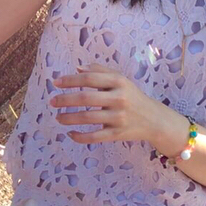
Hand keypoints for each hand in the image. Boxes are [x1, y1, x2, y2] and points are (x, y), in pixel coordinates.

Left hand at [49, 62, 178, 145]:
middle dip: (65, 99)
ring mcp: (118, 118)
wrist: (153, 119)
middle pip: (86, 98)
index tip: (55, 82)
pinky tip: (70, 134)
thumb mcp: (120, 80)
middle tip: (52, 101)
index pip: (90, 78)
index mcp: (119, 82)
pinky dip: (79, 136)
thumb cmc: (132, 96)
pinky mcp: (117, 134)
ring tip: (58, 117)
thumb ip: (100, 71)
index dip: (70, 80)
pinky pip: (94, 137)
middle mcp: (120, 99)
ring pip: (87, 118)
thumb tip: (77, 68)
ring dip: (68, 118)